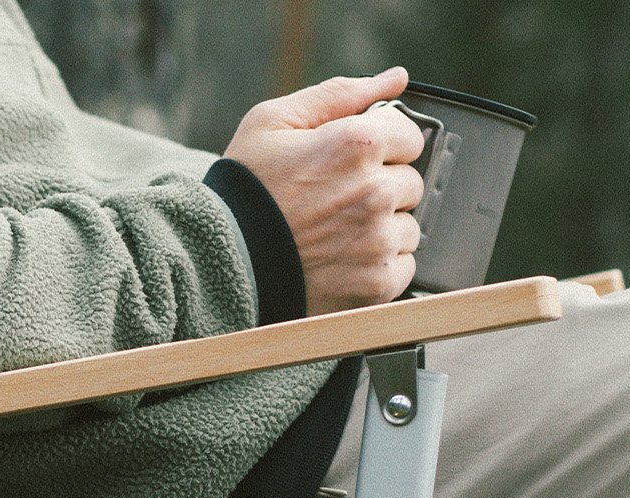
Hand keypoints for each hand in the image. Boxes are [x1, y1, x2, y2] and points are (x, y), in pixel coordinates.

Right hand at [224, 68, 426, 313]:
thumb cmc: (242, 193)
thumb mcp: (273, 123)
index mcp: (357, 144)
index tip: (353, 164)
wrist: (219, 265)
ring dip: (383, 230)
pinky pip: (403, 269)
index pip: (410, 136)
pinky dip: (380, 268)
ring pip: (408, 228)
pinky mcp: (375, 285)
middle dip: (381, 188)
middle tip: (337, 203)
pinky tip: (344, 264)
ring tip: (337, 236)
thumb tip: (396, 79)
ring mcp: (377, 242)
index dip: (381, 147)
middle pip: (410, 184)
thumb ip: (339, 94)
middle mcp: (374, 192)